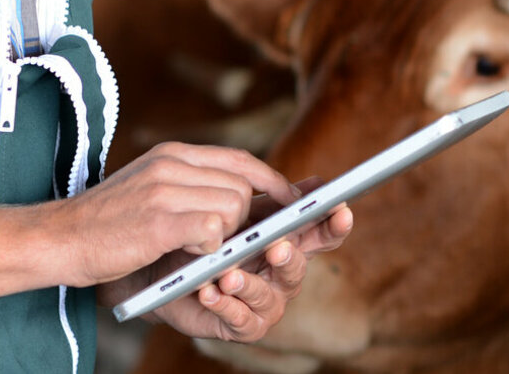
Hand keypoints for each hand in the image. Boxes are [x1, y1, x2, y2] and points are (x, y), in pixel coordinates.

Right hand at [46, 142, 298, 287]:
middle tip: (229, 241)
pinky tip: (186, 253)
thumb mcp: (151, 190)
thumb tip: (244, 196)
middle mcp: (171, 164)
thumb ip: (192, 186)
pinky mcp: (159, 220)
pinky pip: (212, 229)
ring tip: (195, 248)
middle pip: (242, 186)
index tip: (289, 199)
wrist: (59, 239)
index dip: (270, 180)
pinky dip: (208, 248)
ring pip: (232, 207)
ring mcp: (164, 190)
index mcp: (172, 154)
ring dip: (223, 235)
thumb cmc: (107, 224)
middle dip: (246, 218)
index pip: (239, 159)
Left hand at [134, 188, 353, 341]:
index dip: (334, 225)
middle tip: (276, 248)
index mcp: (290, 245)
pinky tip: (210, 292)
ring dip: (250, 285)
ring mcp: (264, 304)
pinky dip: (225, 306)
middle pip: (297, 268)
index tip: (340, 210)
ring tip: (229, 275)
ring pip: (268, 297)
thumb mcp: (243, 215)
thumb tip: (318, 182)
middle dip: (288, 258)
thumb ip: (276, 201)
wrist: (167, 267)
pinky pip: (240, 320)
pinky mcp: (241, 326)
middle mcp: (283, 277)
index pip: (321, 236)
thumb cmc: (212, 239)